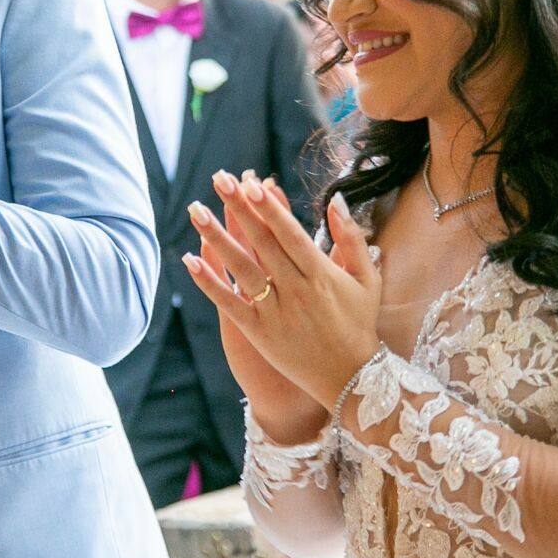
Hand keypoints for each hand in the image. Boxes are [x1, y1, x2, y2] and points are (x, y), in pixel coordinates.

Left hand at [184, 171, 382, 410]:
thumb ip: (352, 239)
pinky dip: (210, 283)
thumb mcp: (367, 279)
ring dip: (217, 238)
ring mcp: (276, 312)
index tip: (251, 181)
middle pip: (262, 242)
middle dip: (239, 208)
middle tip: (219, 178)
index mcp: (321, 274)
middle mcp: (297, 290)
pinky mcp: (260, 333)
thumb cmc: (359, 325)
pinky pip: (230, 304)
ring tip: (196, 210)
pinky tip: (190, 260)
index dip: (269, 207)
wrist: (351, 379)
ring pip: (242, 268)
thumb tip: (336, 201)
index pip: (289, 233)